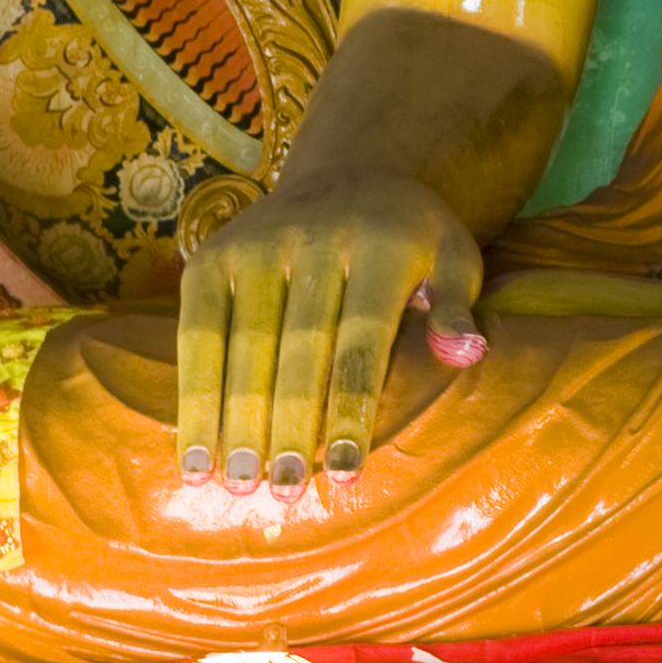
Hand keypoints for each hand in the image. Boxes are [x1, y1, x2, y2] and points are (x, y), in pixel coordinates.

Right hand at [170, 168, 487, 488]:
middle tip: (283, 491)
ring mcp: (256, 246)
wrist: (349, 171)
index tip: (344, 471)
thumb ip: (458, 305)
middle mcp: (313, 239)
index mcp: (380, 243)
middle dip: (287, 424)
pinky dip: (195, 396)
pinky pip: (196, 335)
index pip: (363, 336)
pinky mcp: (212, 258)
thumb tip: (466, 353)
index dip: (351, 405)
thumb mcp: (453, 256)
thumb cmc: (408, 238)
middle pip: (297, 346)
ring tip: (235, 485)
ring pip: (240, 344)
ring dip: (234, 419)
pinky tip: (196, 453)